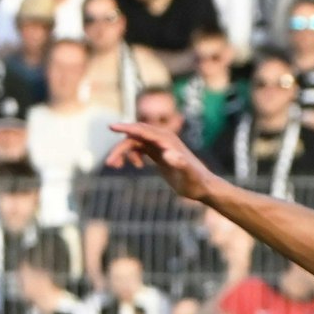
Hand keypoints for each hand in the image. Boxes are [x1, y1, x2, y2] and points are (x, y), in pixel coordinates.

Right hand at [106, 120, 220, 202]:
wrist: (204, 187)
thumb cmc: (197, 182)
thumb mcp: (189, 174)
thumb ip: (181, 163)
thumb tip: (168, 155)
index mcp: (167, 140)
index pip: (142, 130)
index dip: (127, 128)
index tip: (111, 127)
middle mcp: (162, 139)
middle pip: (135, 136)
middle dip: (121, 148)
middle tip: (110, 164)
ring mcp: (160, 145)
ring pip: (135, 142)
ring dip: (123, 153)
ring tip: (115, 167)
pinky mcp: (159, 153)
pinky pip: (139, 148)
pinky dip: (132, 155)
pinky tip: (135, 167)